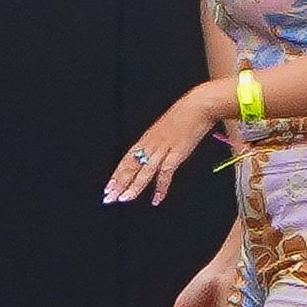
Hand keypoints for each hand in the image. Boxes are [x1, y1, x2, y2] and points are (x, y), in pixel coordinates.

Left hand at [104, 85, 219, 206]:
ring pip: (145, 171)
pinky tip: (156, 199)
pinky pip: (166, 173)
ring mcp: (163, 148)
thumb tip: (151, 155)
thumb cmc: (184, 116)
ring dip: (134, 186)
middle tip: (109, 197)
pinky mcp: (176, 153)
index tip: (108, 188)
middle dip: (119, 183)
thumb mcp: (164, 129)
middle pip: (131, 166)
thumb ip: (156, 143)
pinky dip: (161, 187)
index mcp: (147, 138)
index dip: (116, 175)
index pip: (127, 160)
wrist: (198, 107)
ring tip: (125, 199)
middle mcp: (151, 144)